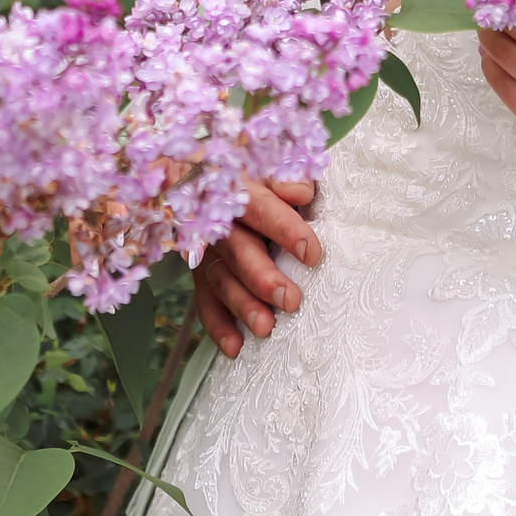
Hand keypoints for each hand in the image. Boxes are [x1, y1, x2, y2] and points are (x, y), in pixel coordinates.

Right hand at [192, 178, 320, 358]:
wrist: (207, 179)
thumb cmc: (259, 179)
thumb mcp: (273, 167)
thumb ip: (289, 176)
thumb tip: (300, 191)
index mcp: (240, 190)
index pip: (261, 209)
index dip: (285, 230)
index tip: (312, 254)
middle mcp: (219, 223)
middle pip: (239, 251)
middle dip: (264, 278)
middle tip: (291, 300)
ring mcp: (208, 251)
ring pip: (222, 280)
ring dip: (243, 306)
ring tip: (267, 328)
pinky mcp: (203, 275)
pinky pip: (205, 303)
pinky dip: (218, 326)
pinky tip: (235, 347)